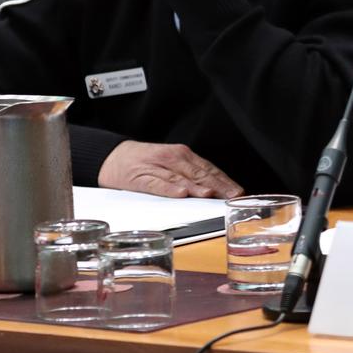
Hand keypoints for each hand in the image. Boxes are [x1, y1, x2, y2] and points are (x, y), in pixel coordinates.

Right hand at [98, 139, 243, 198]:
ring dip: (196, 186)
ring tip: (209, 194)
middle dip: (217, 185)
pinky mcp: (141, 177)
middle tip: (232, 196)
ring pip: (181, 177)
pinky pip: (157, 183)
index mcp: (182, 156)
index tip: (239, 193)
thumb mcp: (171, 165)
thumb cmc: (146, 163)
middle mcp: (173, 159)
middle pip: (199, 173)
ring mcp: (157, 167)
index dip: (225, 181)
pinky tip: (180, 193)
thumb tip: (217, 191)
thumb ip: (192, 175)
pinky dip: (169, 188)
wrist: (113, 157)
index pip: (208, 169)